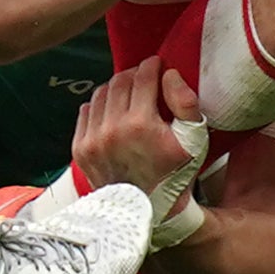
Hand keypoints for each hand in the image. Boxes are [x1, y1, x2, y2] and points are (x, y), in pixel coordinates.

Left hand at [71, 57, 210, 209]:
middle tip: (145, 78)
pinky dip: (99, 105)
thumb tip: (169, 75)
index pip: (143, 76)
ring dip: (116, 88)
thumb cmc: (173, 173)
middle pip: (120, 81)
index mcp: (140, 124)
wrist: (145, 210)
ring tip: (129, 95)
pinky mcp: (80, 149)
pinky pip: (86, 111)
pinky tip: (113, 112)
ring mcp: (92, 139)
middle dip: (134, 74)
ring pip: (100, 93)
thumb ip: (185, 102)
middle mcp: (112, 129)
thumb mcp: (194, 140)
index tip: (157, 64)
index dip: (152, 65)